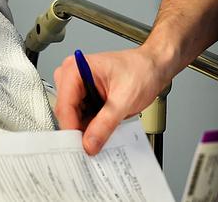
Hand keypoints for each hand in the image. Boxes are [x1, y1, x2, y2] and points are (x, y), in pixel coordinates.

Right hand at [53, 47, 168, 154]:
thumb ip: (105, 124)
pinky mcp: (86, 96)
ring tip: (105, 132)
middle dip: (79, 130)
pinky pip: (81, 117)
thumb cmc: (141, 70)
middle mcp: (73, 76)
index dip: (72, 128)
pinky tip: (105, 128)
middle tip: (94, 146)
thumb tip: (89, 143)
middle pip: (65, 112)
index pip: (64, 104)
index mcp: (76, 69)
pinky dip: (92, 126)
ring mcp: (79, 86)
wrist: (153, 68)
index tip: (81, 148)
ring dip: (86, 129)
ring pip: (73, 117)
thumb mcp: (124, 99)